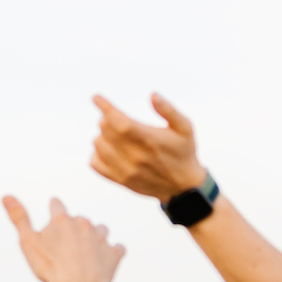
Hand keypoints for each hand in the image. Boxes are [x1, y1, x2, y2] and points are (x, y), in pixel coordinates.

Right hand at [3, 196, 124, 281]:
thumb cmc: (51, 267)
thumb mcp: (28, 242)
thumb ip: (19, 218)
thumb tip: (6, 196)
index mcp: (61, 219)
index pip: (57, 204)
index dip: (54, 208)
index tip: (54, 211)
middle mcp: (84, 224)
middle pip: (80, 219)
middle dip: (75, 227)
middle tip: (69, 243)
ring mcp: (101, 238)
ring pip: (102, 229)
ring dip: (96, 236)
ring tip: (90, 249)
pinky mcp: (114, 254)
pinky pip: (119, 248)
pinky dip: (114, 251)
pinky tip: (109, 258)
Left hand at [90, 93, 206, 201]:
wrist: (184, 187)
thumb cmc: (183, 152)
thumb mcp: (185, 128)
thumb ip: (169, 110)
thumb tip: (153, 94)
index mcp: (149, 140)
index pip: (119, 121)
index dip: (105, 108)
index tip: (96, 98)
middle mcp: (136, 157)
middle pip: (106, 130)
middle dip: (106, 119)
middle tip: (115, 118)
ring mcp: (126, 170)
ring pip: (99, 145)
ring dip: (103, 135)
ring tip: (114, 134)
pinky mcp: (121, 180)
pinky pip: (96, 164)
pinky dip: (97, 153)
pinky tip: (108, 149)